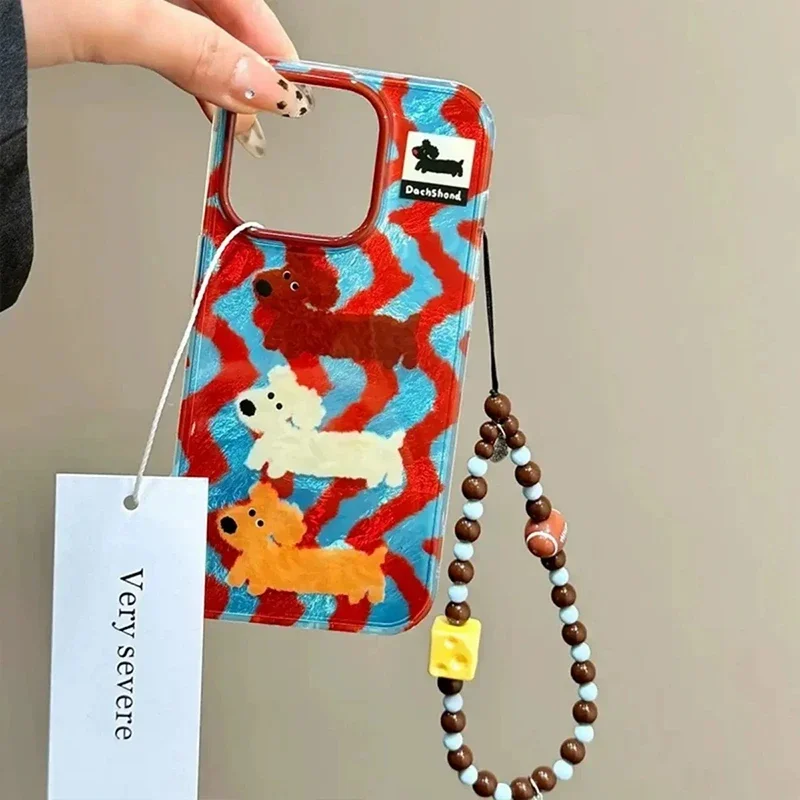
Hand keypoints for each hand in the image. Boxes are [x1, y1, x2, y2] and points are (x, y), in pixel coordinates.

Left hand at [21, 0, 312, 155]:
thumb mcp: (93, 14)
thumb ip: (182, 44)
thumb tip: (254, 81)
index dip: (264, 36)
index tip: (288, 87)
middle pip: (213, 0)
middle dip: (244, 57)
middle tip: (266, 111)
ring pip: (188, 15)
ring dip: (216, 66)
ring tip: (237, 112)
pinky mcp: (92, 6)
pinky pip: (157, 25)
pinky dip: (182, 60)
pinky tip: (200, 89)